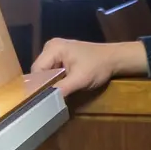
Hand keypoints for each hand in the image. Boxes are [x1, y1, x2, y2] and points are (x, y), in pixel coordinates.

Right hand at [32, 38, 148, 96]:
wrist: (114, 59)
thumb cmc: (98, 66)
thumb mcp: (80, 80)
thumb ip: (61, 89)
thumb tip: (46, 102)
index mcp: (53, 48)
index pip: (36, 70)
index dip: (38, 85)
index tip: (42, 100)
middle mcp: (50, 46)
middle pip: (39, 70)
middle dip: (44, 84)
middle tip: (50, 98)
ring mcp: (55, 50)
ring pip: (45, 71)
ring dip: (50, 83)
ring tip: (56, 94)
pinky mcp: (61, 56)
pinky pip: (52, 69)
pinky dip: (56, 79)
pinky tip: (61, 87)